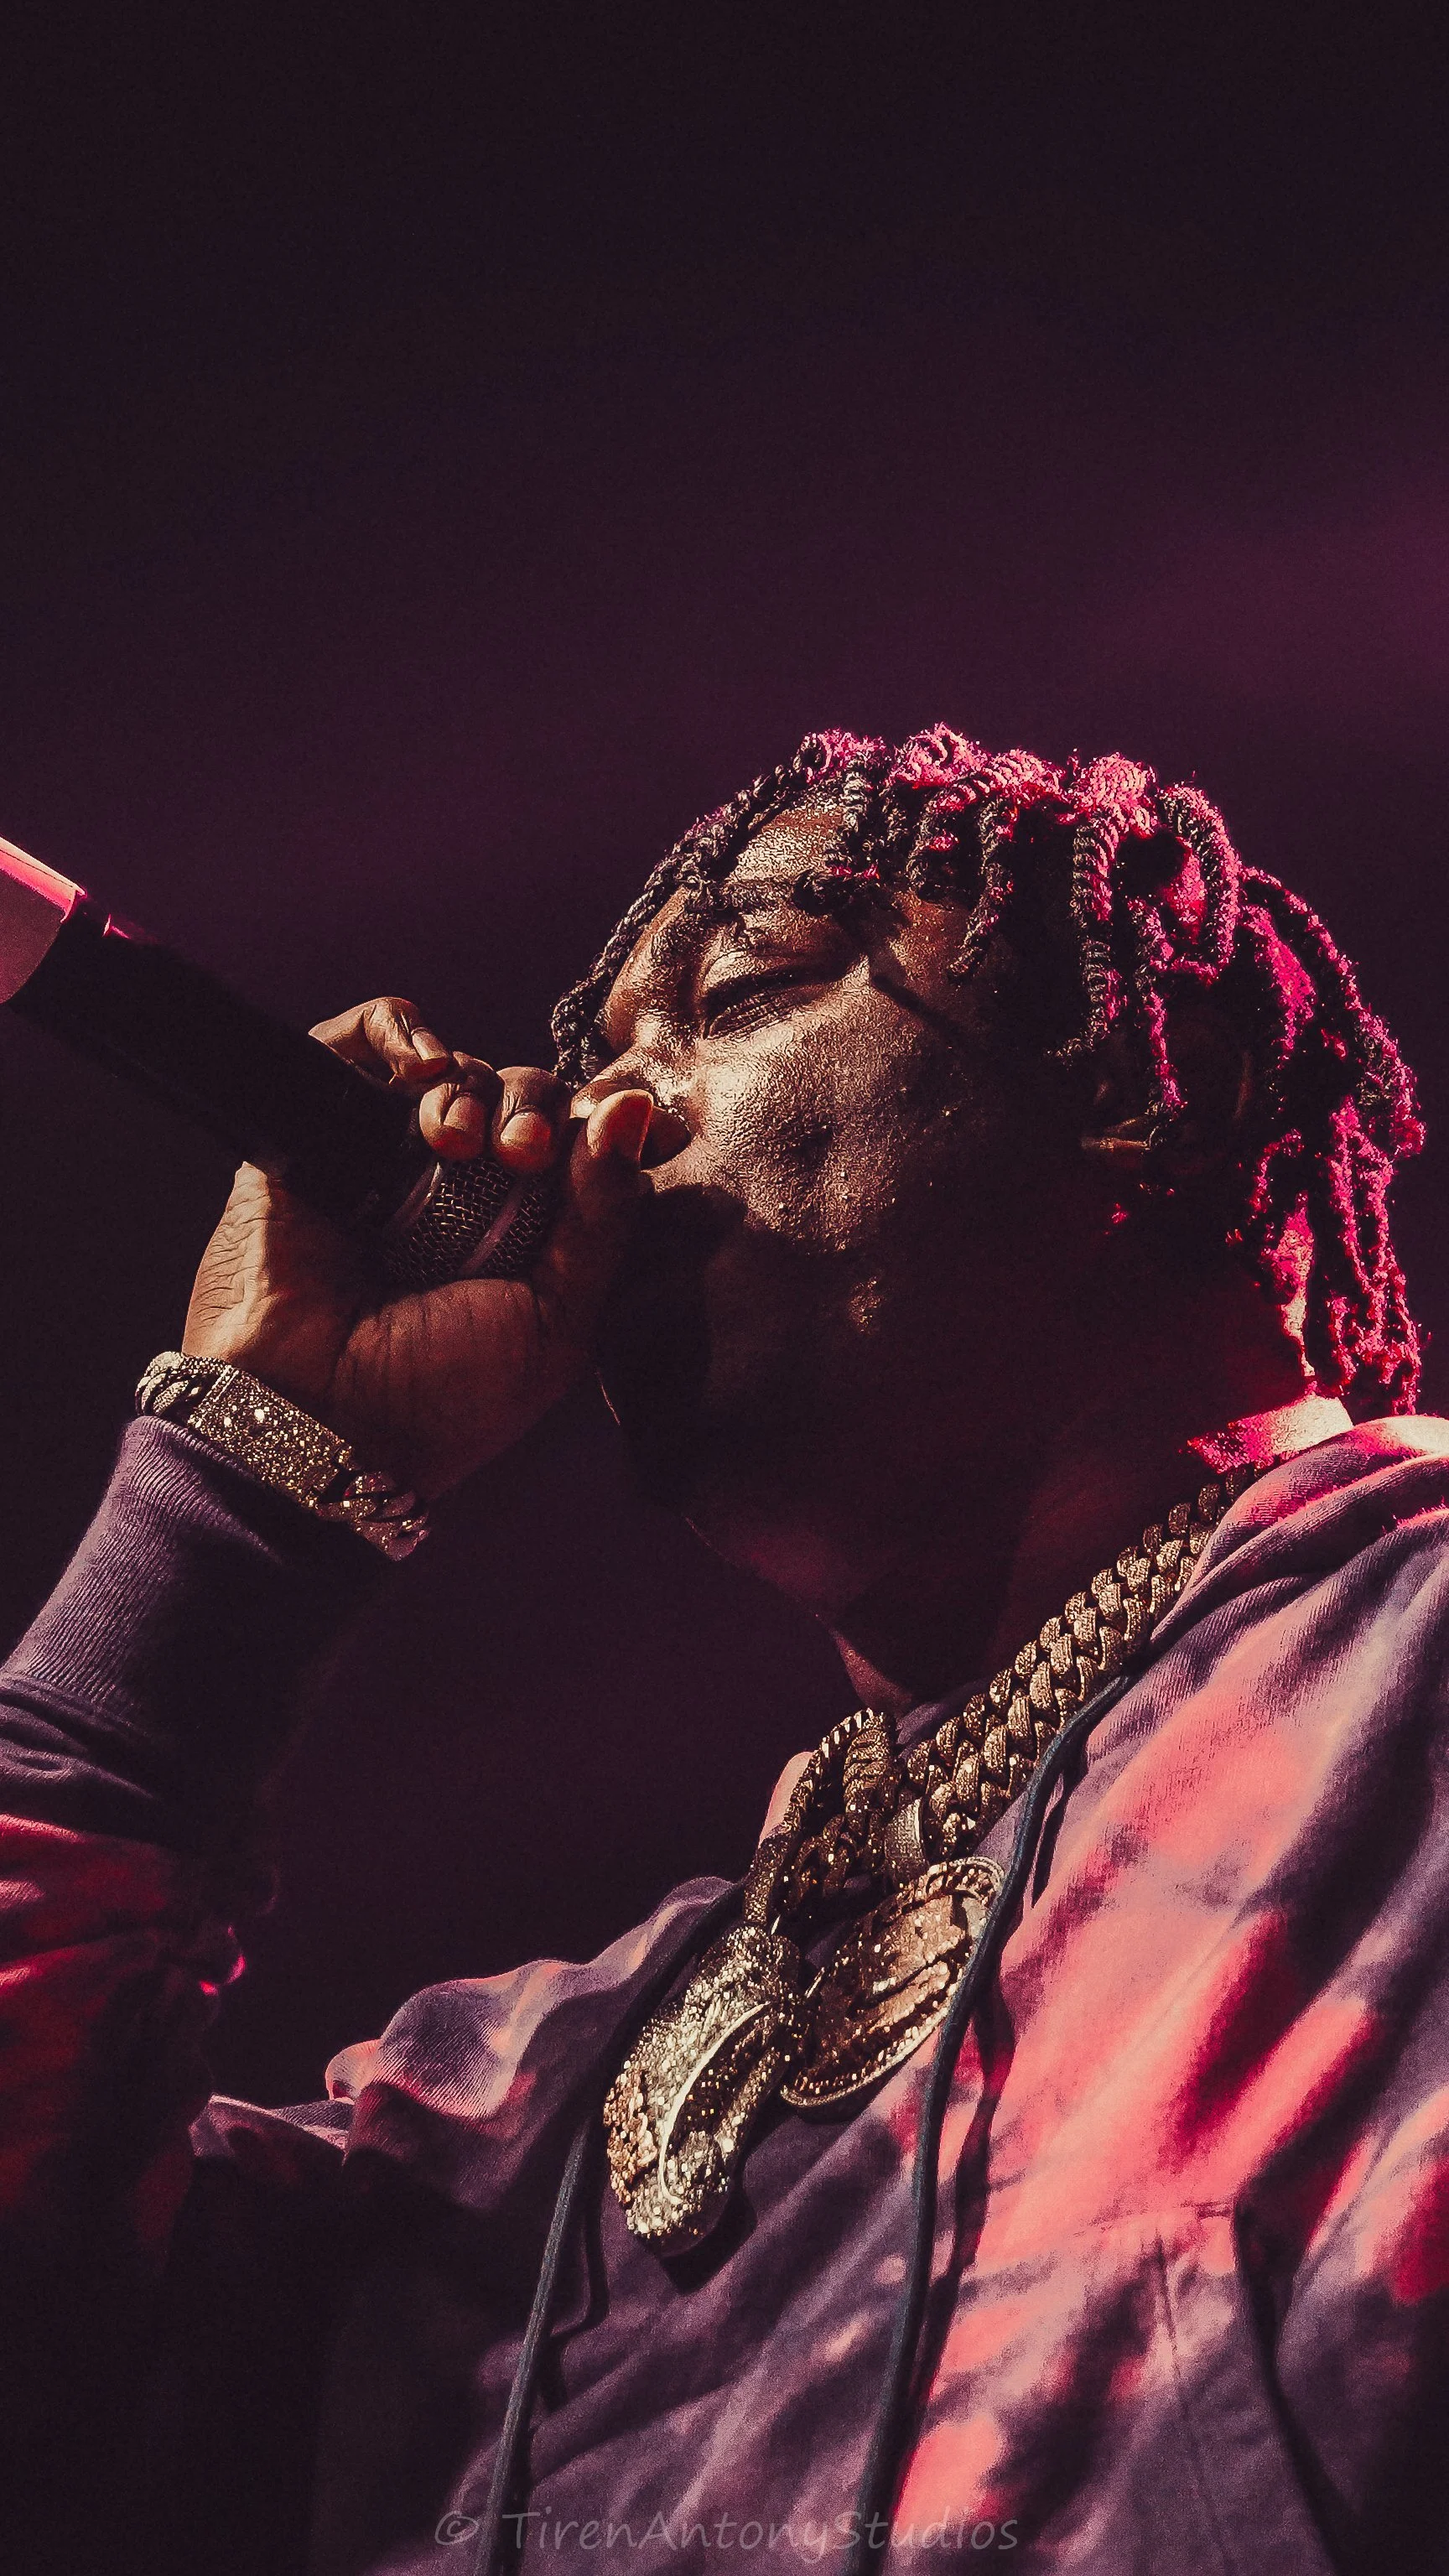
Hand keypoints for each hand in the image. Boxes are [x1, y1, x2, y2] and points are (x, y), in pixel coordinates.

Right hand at [182, 997, 652, 1496]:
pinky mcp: (320, 1134)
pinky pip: (359, 1045)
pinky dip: (396, 1030)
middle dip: (534, 1111)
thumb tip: (636, 1108)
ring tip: (453, 1142)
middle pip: (524, 1097)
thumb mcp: (560, 1320)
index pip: (582, 1143)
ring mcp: (389, 1159)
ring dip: (472, 1090)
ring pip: (455, 1072)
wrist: (317, 1418)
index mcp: (529, 1234)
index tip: (627, 1129)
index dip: (604, 1124)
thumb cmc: (442, 1395)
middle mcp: (463, 1191)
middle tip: (521, 1155)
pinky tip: (420, 1066)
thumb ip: (606, 1217)